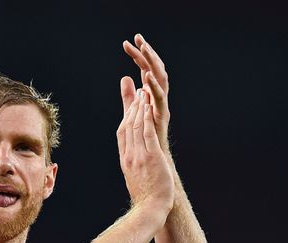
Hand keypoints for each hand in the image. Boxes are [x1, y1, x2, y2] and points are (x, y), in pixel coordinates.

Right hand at [116, 87, 174, 213]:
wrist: (150, 208)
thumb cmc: (147, 196)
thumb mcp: (137, 178)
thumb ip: (136, 165)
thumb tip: (135, 161)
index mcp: (126, 160)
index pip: (122, 133)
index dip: (126, 116)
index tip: (130, 104)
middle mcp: (130, 155)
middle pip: (127, 125)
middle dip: (131, 106)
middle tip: (135, 90)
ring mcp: (139, 156)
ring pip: (136, 126)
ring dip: (139, 107)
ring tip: (143, 92)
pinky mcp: (151, 157)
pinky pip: (146, 133)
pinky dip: (145, 118)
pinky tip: (148, 106)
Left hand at [122, 33, 170, 154]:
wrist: (155, 158)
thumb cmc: (146, 136)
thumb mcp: (134, 110)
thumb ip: (129, 95)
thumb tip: (125, 77)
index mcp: (151, 93)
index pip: (145, 68)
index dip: (138, 55)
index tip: (128, 42)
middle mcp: (158, 96)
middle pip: (155, 69)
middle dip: (147, 53)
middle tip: (139, 38)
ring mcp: (162, 104)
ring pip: (160, 79)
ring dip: (152, 63)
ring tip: (145, 49)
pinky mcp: (163, 114)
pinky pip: (160, 97)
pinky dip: (154, 86)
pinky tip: (146, 76)